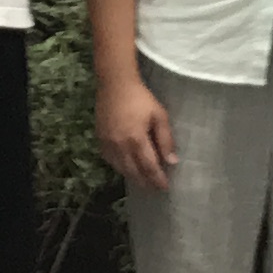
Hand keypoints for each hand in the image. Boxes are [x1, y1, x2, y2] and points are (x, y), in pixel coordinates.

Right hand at [97, 70, 176, 191]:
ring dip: (133, 177)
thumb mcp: (159, 115)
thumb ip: (165, 139)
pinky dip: (120, 167)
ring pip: (121, 169)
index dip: (158, 179)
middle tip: (155, 188)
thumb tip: (172, 161)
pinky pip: (110, 160)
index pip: (149, 167)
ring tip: (142, 181)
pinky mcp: (100, 140)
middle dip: (146, 182)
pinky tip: (126, 167)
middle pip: (134, 172)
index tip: (165, 187)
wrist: (115, 84)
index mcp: (136, 140)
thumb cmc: (141, 98)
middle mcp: (120, 146)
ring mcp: (108, 144)